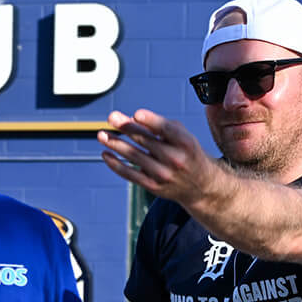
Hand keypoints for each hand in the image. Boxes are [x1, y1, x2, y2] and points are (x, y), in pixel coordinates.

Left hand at [97, 109, 223, 207]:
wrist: (200, 186)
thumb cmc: (186, 153)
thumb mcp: (181, 136)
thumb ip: (159, 126)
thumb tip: (130, 119)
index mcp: (185, 143)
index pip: (166, 130)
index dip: (151, 121)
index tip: (137, 114)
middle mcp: (175, 159)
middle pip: (146, 140)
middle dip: (127, 127)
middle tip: (111, 117)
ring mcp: (163, 174)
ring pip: (135, 156)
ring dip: (115, 144)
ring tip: (101, 135)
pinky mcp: (153, 186)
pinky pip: (130, 174)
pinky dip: (116, 164)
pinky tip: (106, 154)